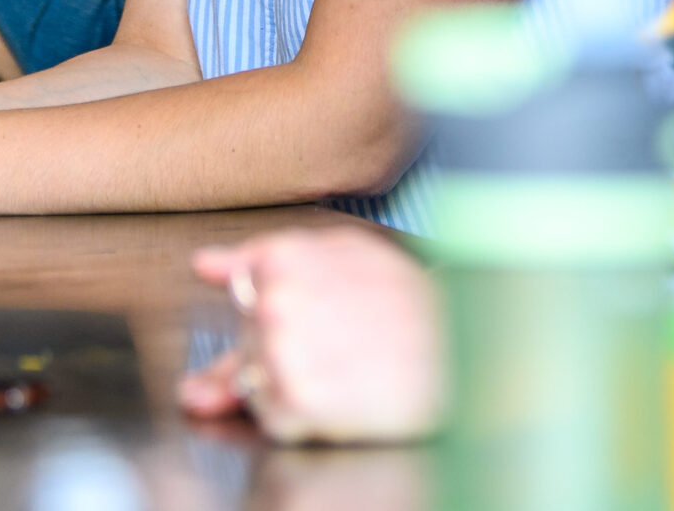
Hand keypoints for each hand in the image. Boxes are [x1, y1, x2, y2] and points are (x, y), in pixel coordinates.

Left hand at [180, 228, 444, 443]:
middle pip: (249, 339)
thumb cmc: (416, 303)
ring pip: (253, 381)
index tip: (322, 308)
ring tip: (347, 366)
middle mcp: (274, 303)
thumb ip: (264, 259)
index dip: (287, 303)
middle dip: (286, 346)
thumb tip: (206, 265)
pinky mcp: (294, 403)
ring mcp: (280, 355)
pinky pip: (271, 417)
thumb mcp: (346, 256)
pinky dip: (300, 416)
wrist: (468, 352)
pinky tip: (341, 393)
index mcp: (283, 259)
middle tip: (345, 340)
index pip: (245, 288)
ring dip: (293, 382)